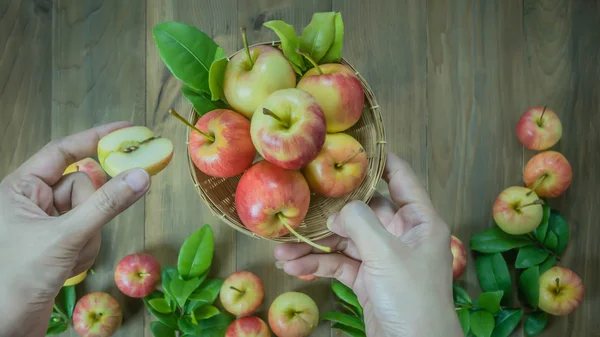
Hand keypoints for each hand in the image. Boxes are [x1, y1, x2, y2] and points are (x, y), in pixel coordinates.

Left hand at [0, 122, 150, 336]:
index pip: (62, 151)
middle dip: (89, 211)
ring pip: (89, 212)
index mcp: (20, 188)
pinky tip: (68, 267)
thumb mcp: (66, 236)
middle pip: (82, 186)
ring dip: (87, 237)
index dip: (95, 138)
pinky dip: (85, 249)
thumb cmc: (17, 277)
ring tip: (68, 257)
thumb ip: (106, 204)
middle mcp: (33, 201)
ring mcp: (46, 223)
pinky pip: (87, 233)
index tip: (126, 129)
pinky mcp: (56, 243)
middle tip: (81, 230)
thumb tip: (141, 175)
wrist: (5, 326)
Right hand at [274, 153, 462, 336]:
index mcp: (420, 222)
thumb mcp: (387, 255)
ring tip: (281, 248)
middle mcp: (402, 236)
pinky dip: (318, 265)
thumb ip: (360, 223)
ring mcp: (384, 259)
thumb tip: (337, 210)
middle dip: (330, 212)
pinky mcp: (369, 280)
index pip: (401, 179)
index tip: (354, 146)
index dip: (381, 161)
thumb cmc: (413, 300)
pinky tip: (292, 266)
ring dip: (315, 244)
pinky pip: (340, 265)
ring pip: (346, 241)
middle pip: (363, 212)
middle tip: (301, 202)